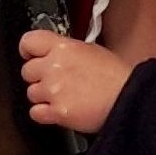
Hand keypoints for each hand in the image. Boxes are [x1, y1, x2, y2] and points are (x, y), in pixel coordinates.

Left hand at [19, 30, 133, 132]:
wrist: (129, 99)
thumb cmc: (117, 77)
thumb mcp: (92, 50)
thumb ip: (68, 51)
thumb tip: (55, 53)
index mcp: (64, 47)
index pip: (29, 41)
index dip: (27, 50)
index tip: (30, 55)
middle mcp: (55, 66)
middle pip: (27, 70)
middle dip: (38, 76)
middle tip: (53, 80)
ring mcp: (54, 90)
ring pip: (30, 93)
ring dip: (43, 96)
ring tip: (62, 96)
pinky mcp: (57, 111)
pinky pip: (35, 113)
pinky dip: (44, 113)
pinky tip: (57, 110)